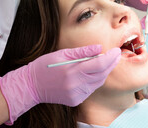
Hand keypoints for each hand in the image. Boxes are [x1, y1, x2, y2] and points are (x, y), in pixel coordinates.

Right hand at [0, 45, 120, 123]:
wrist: (31, 86)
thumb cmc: (44, 66)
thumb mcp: (61, 54)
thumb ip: (82, 52)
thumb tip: (99, 48)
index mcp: (72, 72)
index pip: (99, 65)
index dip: (110, 57)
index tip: (116, 51)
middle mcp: (76, 86)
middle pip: (101, 74)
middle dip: (111, 64)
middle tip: (116, 54)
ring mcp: (76, 95)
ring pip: (98, 83)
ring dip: (104, 72)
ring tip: (107, 61)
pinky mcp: (75, 100)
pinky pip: (91, 89)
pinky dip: (95, 80)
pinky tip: (93, 72)